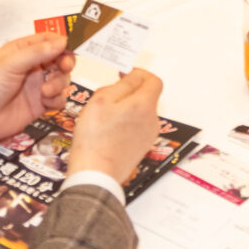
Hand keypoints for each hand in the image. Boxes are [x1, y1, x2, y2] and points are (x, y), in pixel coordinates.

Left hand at [0, 32, 74, 142]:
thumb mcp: (10, 63)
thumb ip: (37, 52)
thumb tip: (62, 41)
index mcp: (24, 50)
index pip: (50, 40)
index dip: (62, 43)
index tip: (69, 49)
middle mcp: (33, 67)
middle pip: (61, 59)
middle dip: (65, 63)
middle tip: (63, 67)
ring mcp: (37, 86)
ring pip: (62, 79)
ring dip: (59, 84)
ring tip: (45, 91)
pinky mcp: (40, 105)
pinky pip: (59, 99)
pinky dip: (57, 100)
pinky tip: (45, 102)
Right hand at [68, 68, 163, 182]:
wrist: (95, 174)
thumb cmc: (95, 138)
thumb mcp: (103, 98)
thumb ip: (123, 83)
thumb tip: (134, 75)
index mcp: (145, 105)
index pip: (153, 80)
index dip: (138, 74)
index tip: (123, 74)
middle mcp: (152, 120)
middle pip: (146, 97)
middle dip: (129, 92)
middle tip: (107, 97)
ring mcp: (147, 136)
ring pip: (140, 113)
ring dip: (126, 109)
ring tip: (103, 117)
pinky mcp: (140, 148)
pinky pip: (136, 128)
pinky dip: (125, 124)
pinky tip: (107, 132)